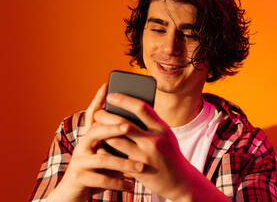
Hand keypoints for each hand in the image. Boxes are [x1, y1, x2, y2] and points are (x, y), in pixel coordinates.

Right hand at [47, 84, 144, 201]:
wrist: (73, 196)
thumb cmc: (96, 174)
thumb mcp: (107, 158)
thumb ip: (117, 145)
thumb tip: (136, 129)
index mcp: (89, 139)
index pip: (93, 115)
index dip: (97, 100)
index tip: (105, 85)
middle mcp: (81, 146)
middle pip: (95, 132)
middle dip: (112, 128)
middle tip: (128, 127)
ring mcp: (78, 162)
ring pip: (102, 158)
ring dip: (123, 163)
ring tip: (141, 168)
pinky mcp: (78, 177)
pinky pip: (100, 179)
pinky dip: (118, 183)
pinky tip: (131, 186)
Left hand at [93, 93, 229, 201]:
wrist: (180, 181)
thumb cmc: (169, 154)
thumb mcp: (165, 135)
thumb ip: (150, 123)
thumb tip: (127, 107)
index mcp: (161, 128)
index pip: (140, 107)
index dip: (123, 99)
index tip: (111, 95)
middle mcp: (154, 140)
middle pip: (123, 122)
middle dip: (106, 116)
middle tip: (97, 113)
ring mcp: (145, 156)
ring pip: (115, 140)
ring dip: (102, 133)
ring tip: (96, 128)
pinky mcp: (137, 169)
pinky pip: (115, 157)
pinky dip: (105, 150)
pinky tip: (100, 145)